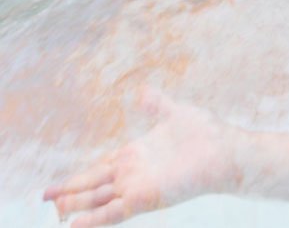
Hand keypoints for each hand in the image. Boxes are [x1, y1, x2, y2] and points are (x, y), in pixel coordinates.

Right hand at [43, 88, 239, 227]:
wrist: (226, 150)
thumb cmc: (207, 133)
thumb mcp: (174, 113)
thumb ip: (155, 105)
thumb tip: (141, 92)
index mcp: (137, 154)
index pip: (101, 167)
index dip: (80, 175)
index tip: (61, 184)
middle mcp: (134, 173)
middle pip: (94, 185)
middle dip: (69, 191)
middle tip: (45, 198)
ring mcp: (138, 186)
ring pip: (98, 200)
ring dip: (76, 206)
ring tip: (54, 212)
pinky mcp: (146, 198)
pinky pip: (114, 212)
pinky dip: (94, 219)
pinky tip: (74, 226)